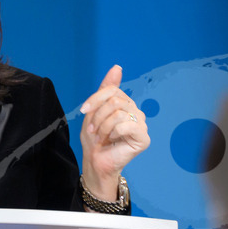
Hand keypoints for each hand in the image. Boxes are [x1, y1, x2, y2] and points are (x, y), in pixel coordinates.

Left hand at [79, 65, 149, 199]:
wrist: (95, 161)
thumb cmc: (94, 138)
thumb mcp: (94, 110)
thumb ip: (106, 88)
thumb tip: (117, 67)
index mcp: (125, 104)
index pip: (112, 90)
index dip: (95, 99)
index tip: (83, 110)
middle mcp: (135, 112)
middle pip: (115, 101)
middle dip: (98, 115)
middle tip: (92, 129)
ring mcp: (141, 124)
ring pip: (119, 112)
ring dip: (103, 126)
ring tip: (100, 136)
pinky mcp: (143, 138)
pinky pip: (127, 125)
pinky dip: (113, 132)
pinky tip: (111, 140)